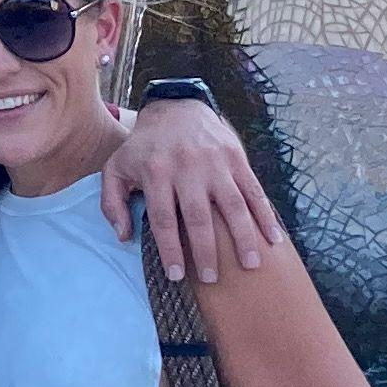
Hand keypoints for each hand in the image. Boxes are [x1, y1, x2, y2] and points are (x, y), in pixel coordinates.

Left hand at [104, 96, 282, 283]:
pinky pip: (253, 190)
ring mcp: (215, 163)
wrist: (176, 107)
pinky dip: (265, 215)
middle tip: (211, 278)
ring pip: (232, 205)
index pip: (163, 219)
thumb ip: (112, 202)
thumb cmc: (143, 147)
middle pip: (199, 217)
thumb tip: (123, 237)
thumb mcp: (116, 168)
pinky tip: (273, 239)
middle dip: (206, 251)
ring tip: (250, 265)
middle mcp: (187, 168)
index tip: (177, 276)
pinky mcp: (236, 158)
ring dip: (243, 237)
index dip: (170, 250)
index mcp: (156, 173)